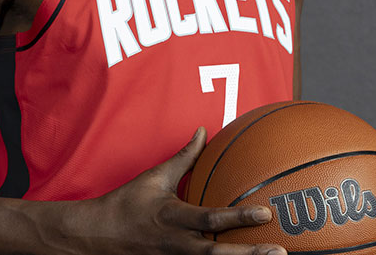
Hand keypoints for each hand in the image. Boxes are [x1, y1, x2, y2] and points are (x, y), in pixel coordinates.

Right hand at [76, 128, 285, 254]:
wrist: (95, 237)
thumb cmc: (127, 204)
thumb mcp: (154, 178)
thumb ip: (184, 158)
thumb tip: (204, 132)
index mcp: (173, 217)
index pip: (210, 218)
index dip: (239, 216)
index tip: (266, 213)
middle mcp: (176, 244)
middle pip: (217, 254)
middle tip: (280, 252)